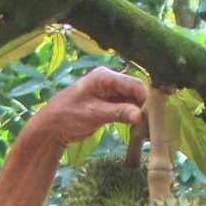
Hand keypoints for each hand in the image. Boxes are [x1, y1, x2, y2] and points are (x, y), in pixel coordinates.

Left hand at [19, 67, 148, 152]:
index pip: (133, 84)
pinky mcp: (110, 105)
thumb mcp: (94, 113)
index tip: (153, 115)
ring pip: (133, 101)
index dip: (145, 98)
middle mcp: (110, 81)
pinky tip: (138, 128)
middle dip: (144, 106)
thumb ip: (118, 112)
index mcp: (105, 77)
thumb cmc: (69, 115)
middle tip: (152, 124)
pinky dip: (132, 117)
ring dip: (140, 113)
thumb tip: (140, 116)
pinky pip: (127, 108)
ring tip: (147, 128)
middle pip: (136, 91)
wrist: (52, 127)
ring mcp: (111, 93)